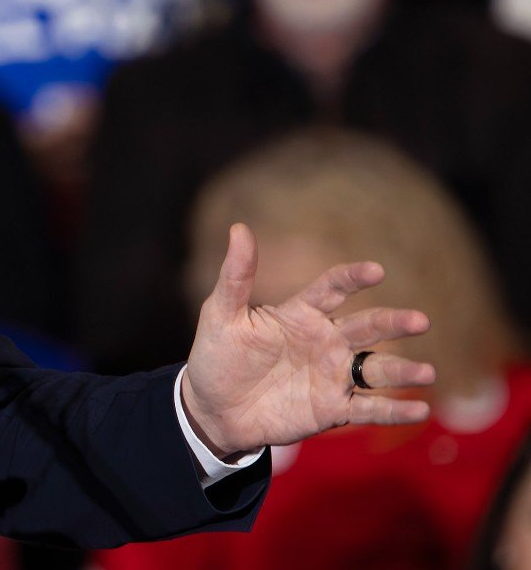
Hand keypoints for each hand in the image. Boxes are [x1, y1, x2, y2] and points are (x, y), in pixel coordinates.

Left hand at [180, 223, 435, 457]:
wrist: (213, 409)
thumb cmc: (217, 356)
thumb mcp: (221, 314)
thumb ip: (236, 275)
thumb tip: (239, 228)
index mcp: (300, 314)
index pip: (332, 289)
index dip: (352, 279)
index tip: (375, 270)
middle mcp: (325, 341)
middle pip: (366, 327)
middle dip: (393, 323)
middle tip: (420, 320)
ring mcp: (332, 375)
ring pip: (375, 369)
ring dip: (403, 371)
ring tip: (427, 373)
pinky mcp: (333, 409)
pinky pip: (369, 409)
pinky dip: (394, 411)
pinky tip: (421, 411)